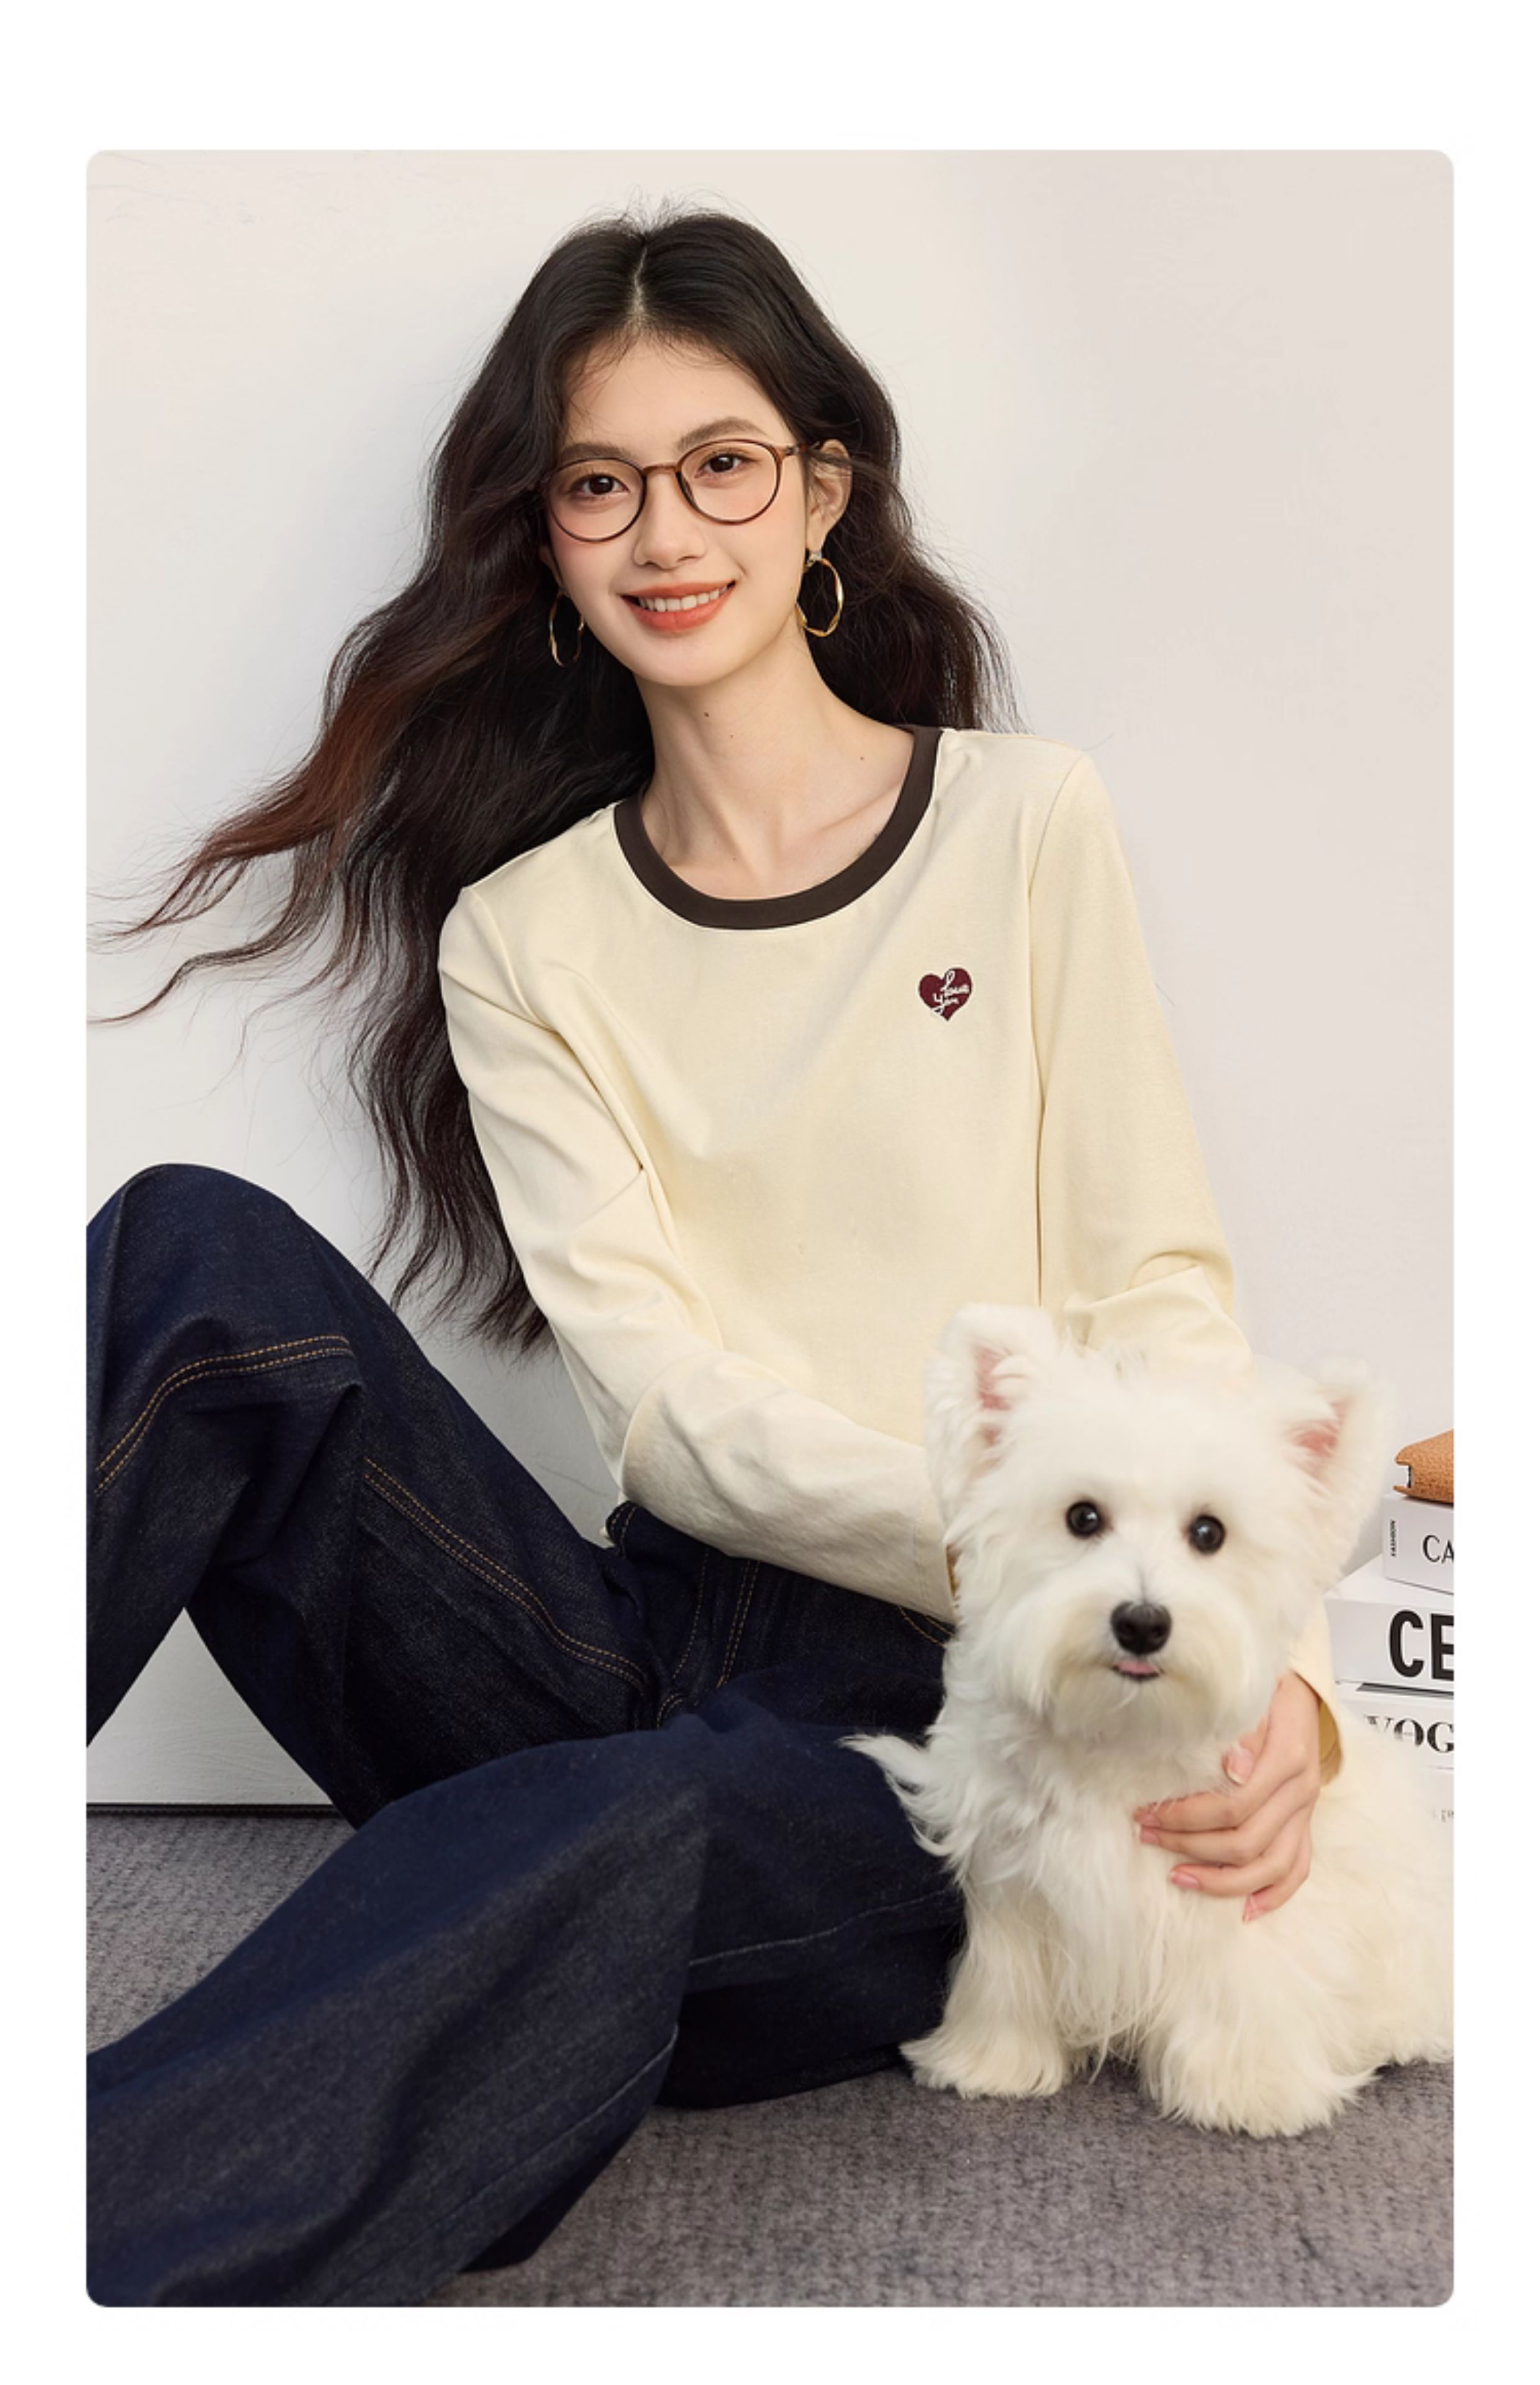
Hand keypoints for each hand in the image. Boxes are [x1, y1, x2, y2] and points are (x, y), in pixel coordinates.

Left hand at [1132, 1671, 1322, 1921]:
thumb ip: (1242, 1729)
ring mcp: (1306, 1811)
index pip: (1233, 1805)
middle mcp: (1301, 1791)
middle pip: (1245, 1839)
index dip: (1186, 1816)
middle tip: (1146, 1834)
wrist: (1301, 1688)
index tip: (1147, 1812)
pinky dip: (1274, 1894)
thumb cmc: (1267, 1690)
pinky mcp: (1306, 1823)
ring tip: (1177, 1878)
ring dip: (1222, 1879)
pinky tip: (1246, 1910)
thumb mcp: (1252, 1695)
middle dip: (1189, 1844)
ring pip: (1271, 1865)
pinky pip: (1298, 1868)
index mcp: (1287, 1758)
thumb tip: (1232, 1766)